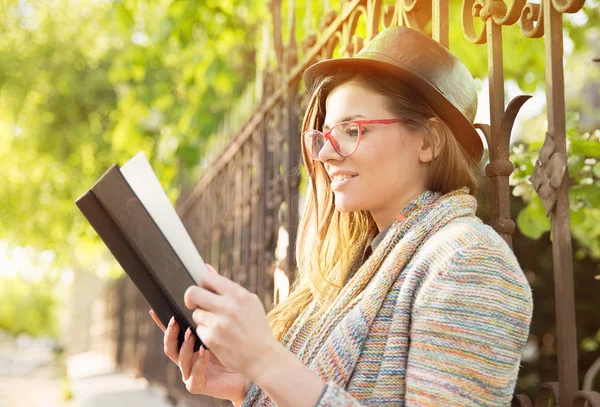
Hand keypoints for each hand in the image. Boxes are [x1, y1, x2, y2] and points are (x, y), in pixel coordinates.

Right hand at [150, 295, 250, 403]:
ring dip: (183, 345)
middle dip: (170, 331)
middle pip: (169, 342)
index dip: (163, 319)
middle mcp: (187, 353)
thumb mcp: (226, 316)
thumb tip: (207, 268)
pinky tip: (206, 352)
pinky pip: (194, 375)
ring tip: (191, 333)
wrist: (255, 367)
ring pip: (178, 358)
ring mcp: (190, 369)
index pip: (172, 327)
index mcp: (191, 339)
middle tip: (177, 319)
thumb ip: (214, 297)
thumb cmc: (239, 342)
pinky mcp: (198, 383)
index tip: (157, 308)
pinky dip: (199, 362)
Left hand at [184, 264, 284, 382]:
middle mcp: (228, 307)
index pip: (208, 278)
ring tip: (219, 326)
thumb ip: (227, 287)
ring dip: (203, 319)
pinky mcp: (212, 339)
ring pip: (196, 314)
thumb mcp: (249, 303)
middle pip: (192, 293)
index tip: (202, 289)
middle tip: (194, 304)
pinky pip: (199, 330)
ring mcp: (219, 324)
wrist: (263, 357)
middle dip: (190, 299)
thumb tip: (206, 267)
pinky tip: (221, 338)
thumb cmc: (256, 327)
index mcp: (239, 295)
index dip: (201, 283)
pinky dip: (207, 334)